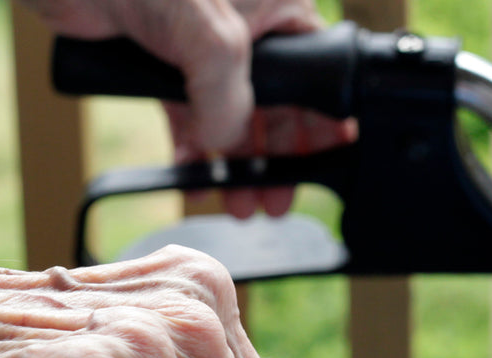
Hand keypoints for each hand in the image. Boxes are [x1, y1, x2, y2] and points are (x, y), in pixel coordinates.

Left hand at [25, 0, 354, 217]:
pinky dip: (192, 151)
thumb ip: (230, 100)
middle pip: (273, 104)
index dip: (322, 119)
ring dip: (234, 164)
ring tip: (239, 203)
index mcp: (277, 8)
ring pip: (228, 117)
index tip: (330, 159)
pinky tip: (195, 180)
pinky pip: (185, 118)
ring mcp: (201, 51)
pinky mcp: (162, 67)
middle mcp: (245, 30)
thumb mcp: (215, 40)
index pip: (314, 71)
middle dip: (275, 157)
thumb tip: (223, 143)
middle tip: (275, 200)